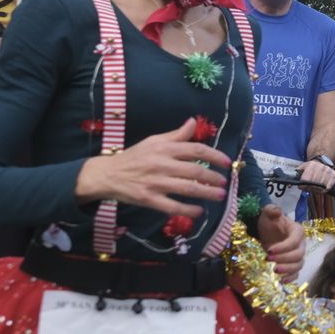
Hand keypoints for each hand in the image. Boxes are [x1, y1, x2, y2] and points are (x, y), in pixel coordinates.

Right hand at [74, 117, 230, 217]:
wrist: (108, 174)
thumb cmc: (134, 157)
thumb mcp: (154, 141)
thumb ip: (176, 135)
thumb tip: (193, 121)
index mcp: (164, 148)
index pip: (195, 150)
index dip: (214, 156)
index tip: (226, 162)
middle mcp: (162, 164)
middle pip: (195, 170)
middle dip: (213, 177)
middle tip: (224, 182)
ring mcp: (156, 183)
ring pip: (187, 189)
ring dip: (206, 193)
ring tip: (219, 196)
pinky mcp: (149, 199)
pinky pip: (173, 206)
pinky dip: (188, 210)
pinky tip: (199, 211)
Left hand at [255, 205, 305, 282]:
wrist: (266, 231)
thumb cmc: (269, 222)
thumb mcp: (268, 214)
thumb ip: (271, 210)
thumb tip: (276, 211)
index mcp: (297, 231)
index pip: (294, 241)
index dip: (284, 247)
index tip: (269, 250)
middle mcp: (300, 244)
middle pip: (298, 254)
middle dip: (284, 259)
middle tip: (268, 259)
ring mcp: (298, 255)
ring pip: (298, 265)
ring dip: (287, 269)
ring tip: (274, 270)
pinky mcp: (292, 264)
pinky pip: (296, 273)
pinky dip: (291, 278)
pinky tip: (282, 281)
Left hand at [299, 157, 334, 190]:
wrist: (323, 161)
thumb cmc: (312, 167)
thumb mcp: (303, 167)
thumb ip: (297, 174)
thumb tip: (291, 183)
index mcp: (312, 165)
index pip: (306, 179)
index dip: (303, 185)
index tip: (301, 186)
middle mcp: (321, 167)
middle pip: (313, 183)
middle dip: (309, 187)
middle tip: (308, 187)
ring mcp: (328, 171)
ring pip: (320, 186)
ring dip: (316, 189)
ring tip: (314, 187)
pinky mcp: (333, 175)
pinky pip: (328, 187)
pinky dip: (324, 189)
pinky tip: (321, 187)